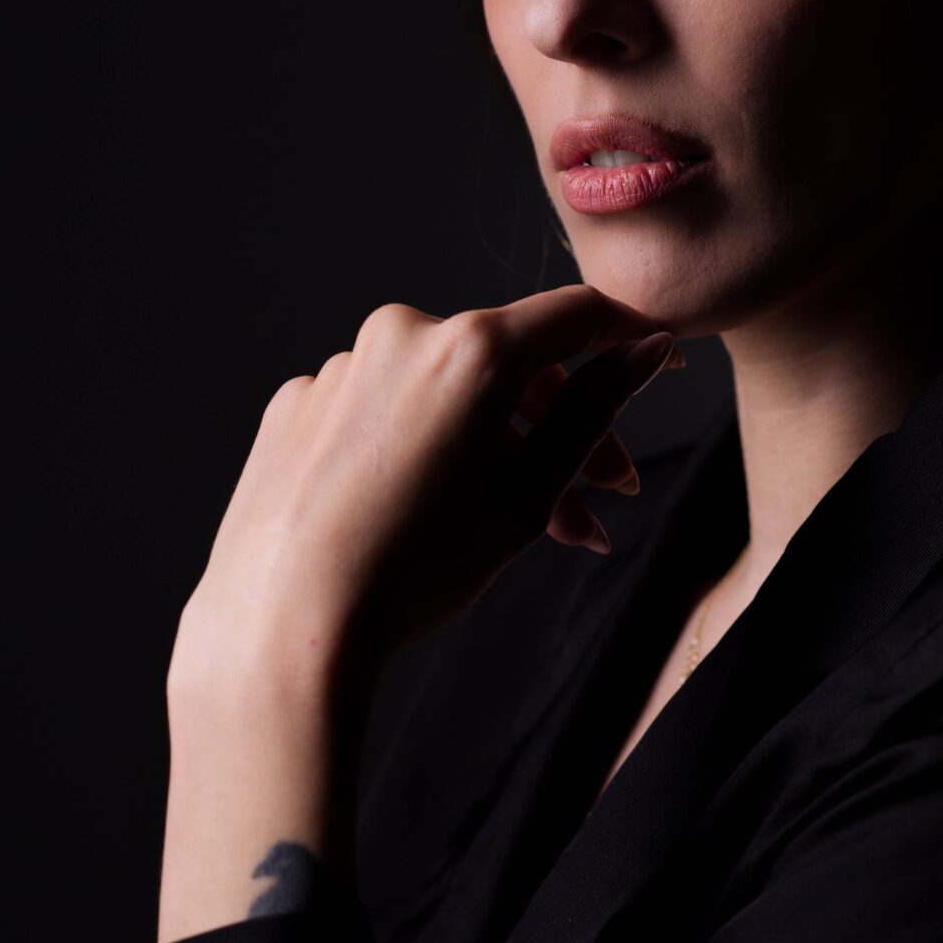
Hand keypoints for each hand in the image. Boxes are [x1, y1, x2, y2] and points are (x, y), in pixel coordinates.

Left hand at [159, 286, 676, 942]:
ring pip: (444, 397)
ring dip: (495, 451)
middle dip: (565, 432)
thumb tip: (647, 348)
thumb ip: (596, 408)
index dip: (626, 339)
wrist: (285, 625)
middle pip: (510, 366)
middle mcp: (400, 336)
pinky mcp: (295, 408)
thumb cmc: (417, 567)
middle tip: (605, 497)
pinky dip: (418, 453)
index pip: (574, 317)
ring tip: (528, 530)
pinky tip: (427, 516)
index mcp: (471, 347)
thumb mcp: (532, 492)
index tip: (656, 365)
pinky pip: (379, 415)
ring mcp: (339, 370)